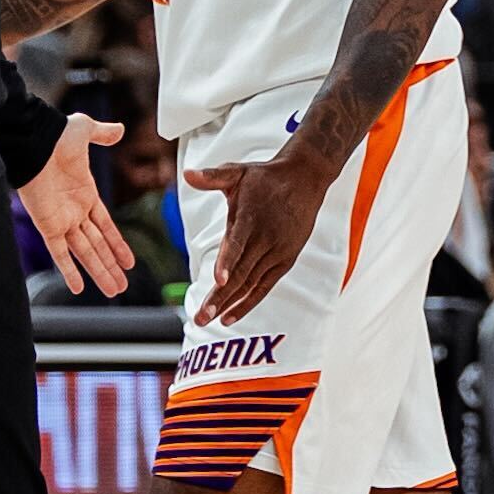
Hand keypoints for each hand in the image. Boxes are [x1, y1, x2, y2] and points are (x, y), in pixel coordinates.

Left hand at [19, 114, 132, 298]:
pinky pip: (60, 252)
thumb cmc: (55, 134)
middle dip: (110, 266)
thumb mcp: (84, 130)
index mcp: (86, 194)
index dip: (117, 244)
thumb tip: (119, 129)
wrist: (33, 140)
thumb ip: (102, 134)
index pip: (105, 226)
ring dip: (99, 272)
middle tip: (121, 286)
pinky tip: (80, 287)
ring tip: (113, 291)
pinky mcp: (48, 224)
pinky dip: (69, 270)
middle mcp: (75, 212)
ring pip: (85, 252)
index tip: (129, 261)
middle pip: (97, 245)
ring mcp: (62, 220)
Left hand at [184, 149, 332, 324]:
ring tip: (208, 320)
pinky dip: (248, 302)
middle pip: (241, 272)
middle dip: (219, 297)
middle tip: (200, 317)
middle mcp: (266, 238)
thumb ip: (212, 176)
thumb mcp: (238, 172)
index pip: (237, 243)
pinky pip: (264, 286)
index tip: (218, 280)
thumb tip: (187, 174)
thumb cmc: (266, 177)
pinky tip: (229, 317)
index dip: (227, 261)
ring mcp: (277, 252)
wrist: (306, 179)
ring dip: (229, 304)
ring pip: (251, 283)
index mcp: (251, 217)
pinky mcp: (285, 260)